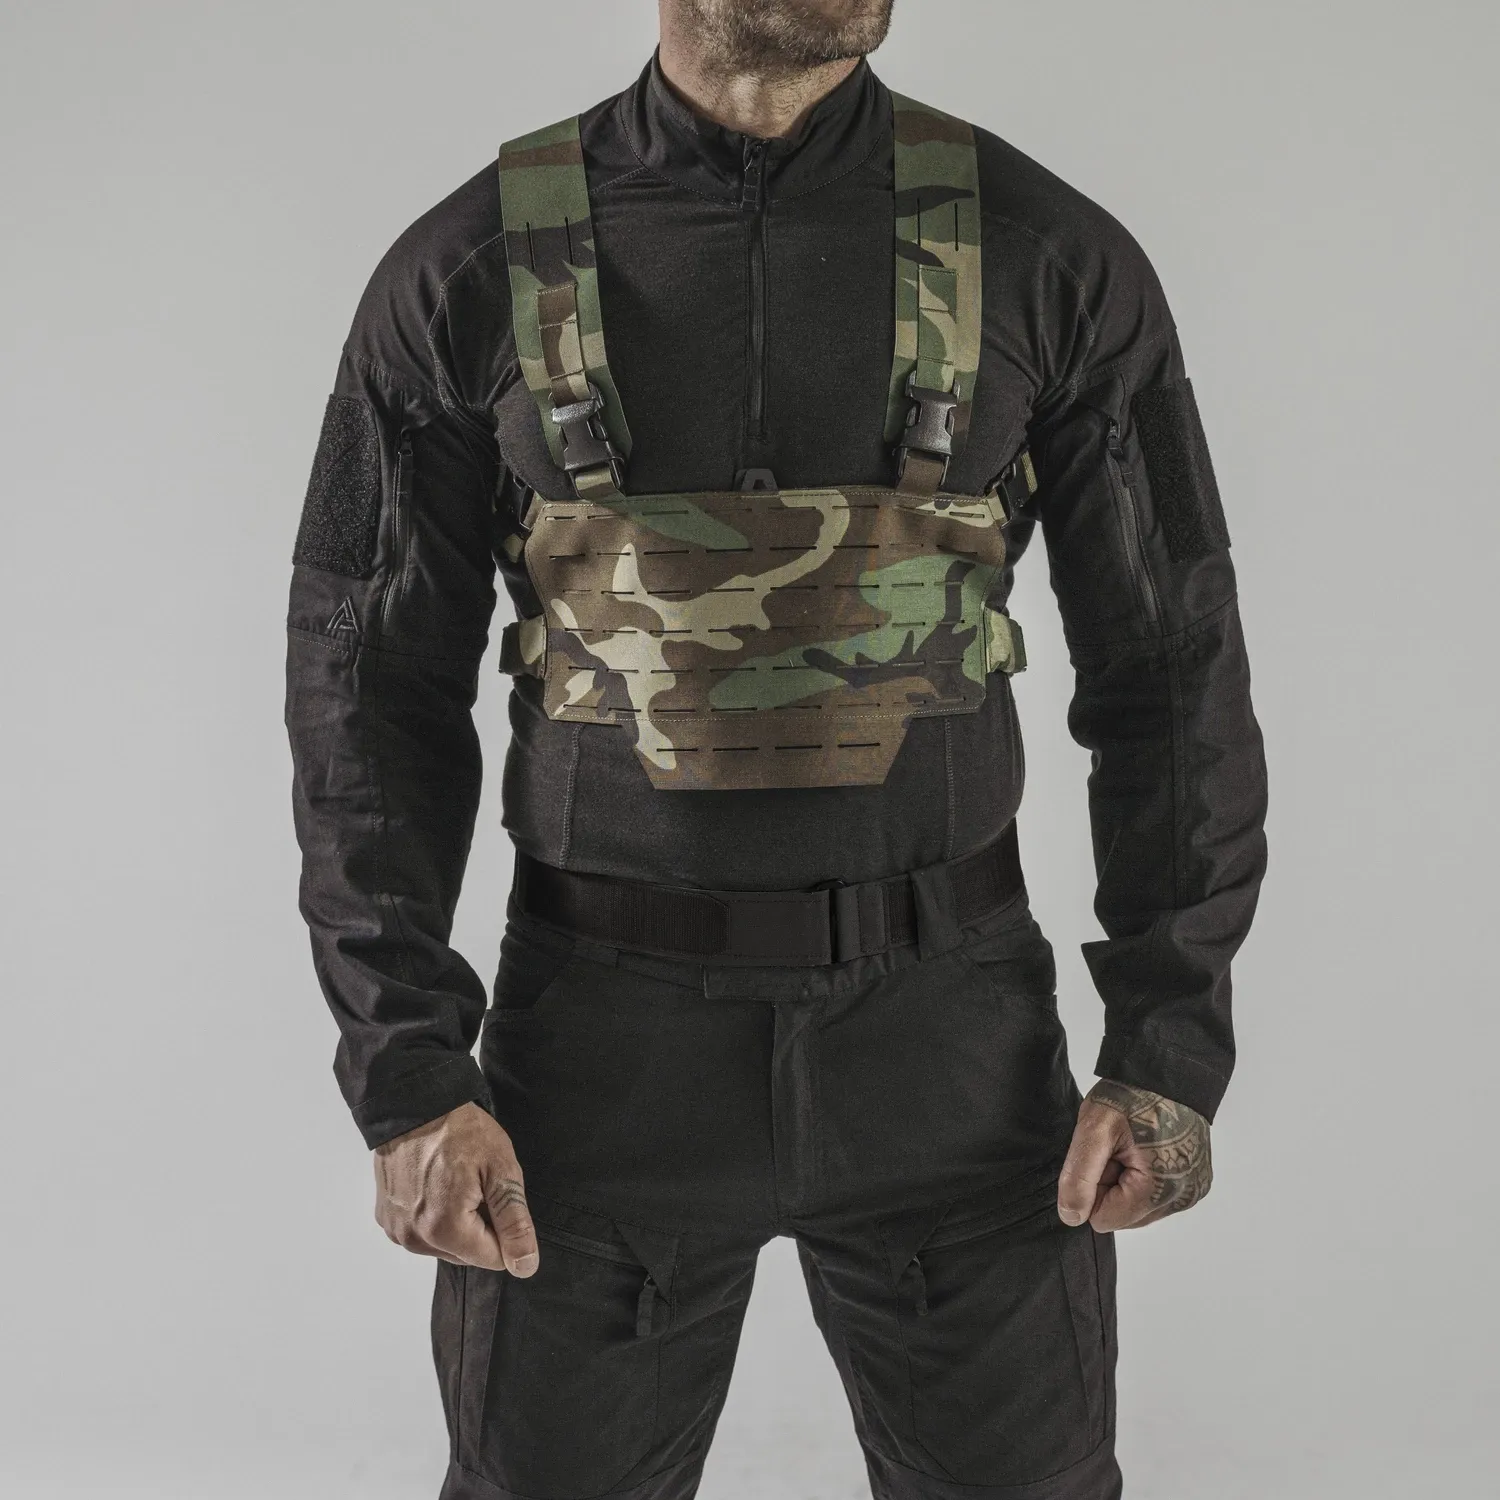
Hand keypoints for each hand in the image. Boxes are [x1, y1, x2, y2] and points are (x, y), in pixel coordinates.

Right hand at [373, 1101, 539, 1274]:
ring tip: (455, 1181)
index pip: (494, 1258)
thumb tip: (525, 1265)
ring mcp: (397, 1230)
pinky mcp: (387, 1219)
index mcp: (445, 1230)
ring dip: (457, 1222)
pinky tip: (435, 1184)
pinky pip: (422, 1232)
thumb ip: (514, 1221)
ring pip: (445, 1245)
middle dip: (481, 1225)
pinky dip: (434, 1215)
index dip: (505, 1227)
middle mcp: (415, 1239)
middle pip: (468, 1253)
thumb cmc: (459, 1130)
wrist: (413, 1103)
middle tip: (476, 1183)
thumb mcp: (500, 1169)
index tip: (494, 1193)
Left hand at [1057, 1080, 1211, 1231]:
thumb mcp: (1094, 1129)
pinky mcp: (1196, 1181)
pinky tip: (1148, 1146)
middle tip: (1118, 1146)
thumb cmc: (1134, 1094)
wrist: (1167, 1071)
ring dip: (1128, 1180)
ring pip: (1139, 1205)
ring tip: (1133, 1143)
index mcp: (1158, 1190)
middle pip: (1124, 1215)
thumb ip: (1079, 1177)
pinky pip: (1157, 1194)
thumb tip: (1072, 1217)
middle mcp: (1183, 1198)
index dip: (1094, 1186)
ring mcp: (1193, 1190)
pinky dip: (1146, 1174)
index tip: (1104, 1154)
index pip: (1103, 1219)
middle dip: (1112, 1184)